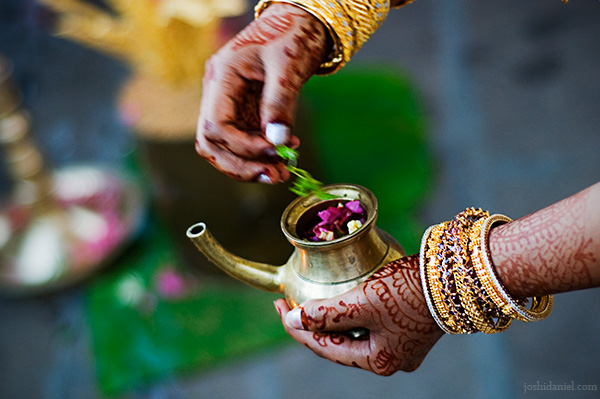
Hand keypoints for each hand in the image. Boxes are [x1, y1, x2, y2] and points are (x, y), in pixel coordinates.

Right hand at [195, 3, 328, 182]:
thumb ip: (280, 103)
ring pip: (223, 146)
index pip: (216, 124)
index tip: (274, 153)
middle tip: (274, 177)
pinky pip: (242, 140)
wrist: (300, 22)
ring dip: (249, 165)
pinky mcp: (242, 110)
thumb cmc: (292, 35)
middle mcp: (217, 92)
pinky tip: (286, 153)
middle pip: (211, 142)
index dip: (242, 146)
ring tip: (281, 173)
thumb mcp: (288, 66)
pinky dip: (260, 153)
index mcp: (221, 75)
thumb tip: (277, 142)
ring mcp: (228, 102)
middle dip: (240, 165)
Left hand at [274, 255, 443, 374]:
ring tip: (314, 300)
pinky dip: (354, 312)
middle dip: (314, 324)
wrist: (457, 276)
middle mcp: (392, 358)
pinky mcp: (410, 327)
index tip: (279, 307)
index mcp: (379, 361)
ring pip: (355, 333)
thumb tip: (292, 321)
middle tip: (292, 304)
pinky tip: (345, 297)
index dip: (297, 328)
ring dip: (334, 318)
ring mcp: (402, 344)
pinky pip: (371, 323)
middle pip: (339, 343)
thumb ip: (326, 314)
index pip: (324, 348)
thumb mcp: (363, 303)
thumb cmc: (410, 292)